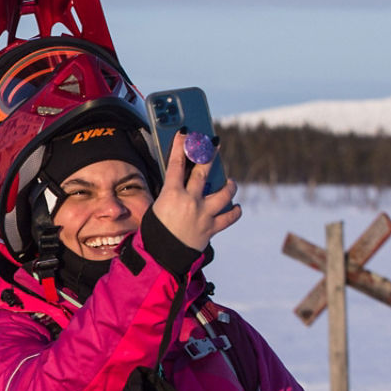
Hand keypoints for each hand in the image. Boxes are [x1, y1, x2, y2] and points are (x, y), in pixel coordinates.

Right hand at [149, 133, 240, 251]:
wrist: (161, 258)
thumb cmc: (154, 233)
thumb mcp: (156, 208)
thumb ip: (170, 195)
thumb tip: (180, 183)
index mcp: (171, 195)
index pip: (176, 164)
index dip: (181, 146)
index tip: (186, 132)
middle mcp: (190, 202)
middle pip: (203, 172)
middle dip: (209, 154)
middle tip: (215, 143)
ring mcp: (203, 214)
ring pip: (224, 194)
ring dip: (229, 186)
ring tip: (229, 182)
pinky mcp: (212, 228)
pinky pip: (229, 217)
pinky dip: (234, 211)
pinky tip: (235, 207)